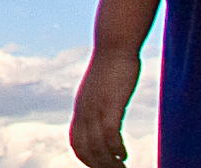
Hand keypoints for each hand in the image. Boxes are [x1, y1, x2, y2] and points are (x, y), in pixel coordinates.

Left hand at [69, 50, 138, 167]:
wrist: (114, 45)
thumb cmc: (111, 67)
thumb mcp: (101, 89)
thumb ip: (100, 103)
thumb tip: (104, 115)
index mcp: (81, 108)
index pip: (76, 142)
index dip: (85, 158)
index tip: (99, 166)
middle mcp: (84, 110)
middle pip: (85, 148)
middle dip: (98, 165)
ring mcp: (96, 107)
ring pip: (97, 145)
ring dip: (109, 162)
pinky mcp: (110, 103)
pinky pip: (109, 133)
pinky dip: (115, 148)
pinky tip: (124, 154)